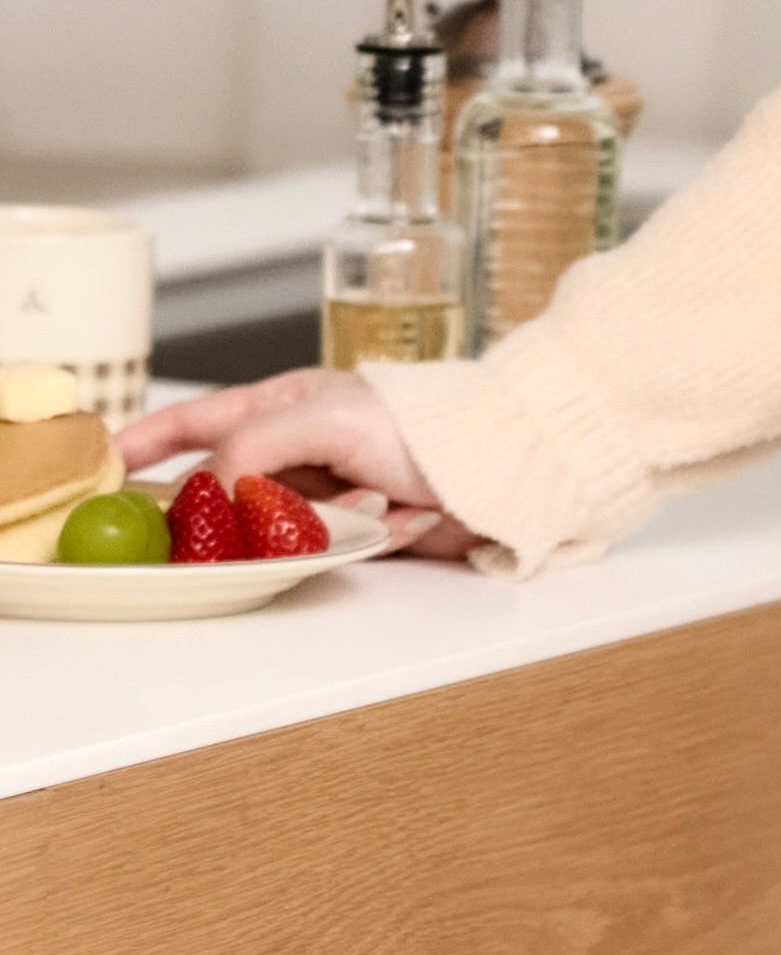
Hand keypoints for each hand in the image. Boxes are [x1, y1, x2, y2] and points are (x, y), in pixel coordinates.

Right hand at [120, 370, 479, 558]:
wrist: (500, 466)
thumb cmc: (421, 422)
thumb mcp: (322, 420)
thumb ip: (253, 447)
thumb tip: (211, 487)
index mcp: (281, 405)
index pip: (196, 421)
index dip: (147, 442)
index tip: (106, 462)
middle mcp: (298, 451)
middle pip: (232, 490)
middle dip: (242, 510)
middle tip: (238, 528)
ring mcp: (327, 494)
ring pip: (281, 529)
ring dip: (326, 524)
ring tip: (377, 502)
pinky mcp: (359, 533)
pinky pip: (334, 550)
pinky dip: (367, 537)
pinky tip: (405, 515)